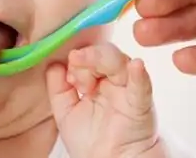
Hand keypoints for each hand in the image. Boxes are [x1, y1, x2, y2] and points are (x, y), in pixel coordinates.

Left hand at [47, 43, 163, 157]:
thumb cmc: (89, 140)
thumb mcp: (64, 110)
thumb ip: (57, 87)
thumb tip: (53, 63)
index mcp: (97, 81)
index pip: (89, 58)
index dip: (77, 60)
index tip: (68, 74)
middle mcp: (114, 82)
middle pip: (105, 55)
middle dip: (88, 56)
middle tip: (75, 63)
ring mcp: (128, 91)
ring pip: (121, 63)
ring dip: (101, 59)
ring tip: (84, 61)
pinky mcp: (140, 105)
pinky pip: (142, 86)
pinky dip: (139, 75)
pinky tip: (135, 66)